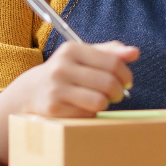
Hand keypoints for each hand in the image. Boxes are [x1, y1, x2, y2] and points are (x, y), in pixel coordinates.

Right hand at [10, 41, 138, 116]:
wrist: (31, 91)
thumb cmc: (66, 72)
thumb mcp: (83, 56)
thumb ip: (110, 52)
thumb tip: (134, 53)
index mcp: (71, 50)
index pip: (112, 62)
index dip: (125, 75)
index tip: (126, 82)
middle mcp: (62, 67)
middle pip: (108, 83)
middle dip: (119, 92)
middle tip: (117, 95)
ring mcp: (56, 88)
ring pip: (100, 101)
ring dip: (105, 104)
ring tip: (100, 101)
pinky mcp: (54, 108)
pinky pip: (87, 115)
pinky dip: (91, 114)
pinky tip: (83, 108)